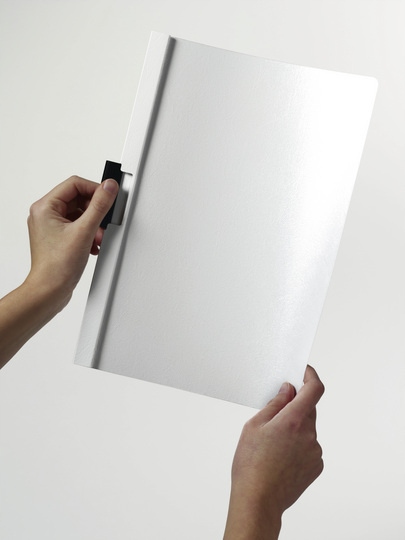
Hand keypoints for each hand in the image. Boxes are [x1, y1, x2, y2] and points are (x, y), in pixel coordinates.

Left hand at [25, 175, 117, 306]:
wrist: (50, 291)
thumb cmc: (57, 266)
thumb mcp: (84, 231)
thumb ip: (99, 206)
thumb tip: (108, 187)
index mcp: (45, 207)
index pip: (75, 184)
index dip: (95, 189)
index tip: (109, 196)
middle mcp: (45, 214)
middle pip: (78, 199)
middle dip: (95, 212)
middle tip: (103, 223)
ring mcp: (51, 227)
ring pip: (80, 214)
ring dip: (94, 225)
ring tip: (97, 238)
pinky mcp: (58, 238)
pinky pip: (78, 226)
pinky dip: (89, 233)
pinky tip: (93, 244)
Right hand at [224, 365, 323, 539]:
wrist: (258, 500)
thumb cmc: (251, 465)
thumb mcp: (254, 426)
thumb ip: (274, 404)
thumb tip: (287, 391)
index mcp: (294, 421)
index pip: (314, 389)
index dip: (311, 376)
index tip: (303, 371)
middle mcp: (310, 434)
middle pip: (308, 409)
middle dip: (294, 406)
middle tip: (273, 415)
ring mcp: (315, 451)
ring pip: (307, 428)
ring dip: (294, 428)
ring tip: (273, 444)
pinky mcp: (316, 466)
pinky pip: (309, 446)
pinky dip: (298, 445)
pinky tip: (280, 456)